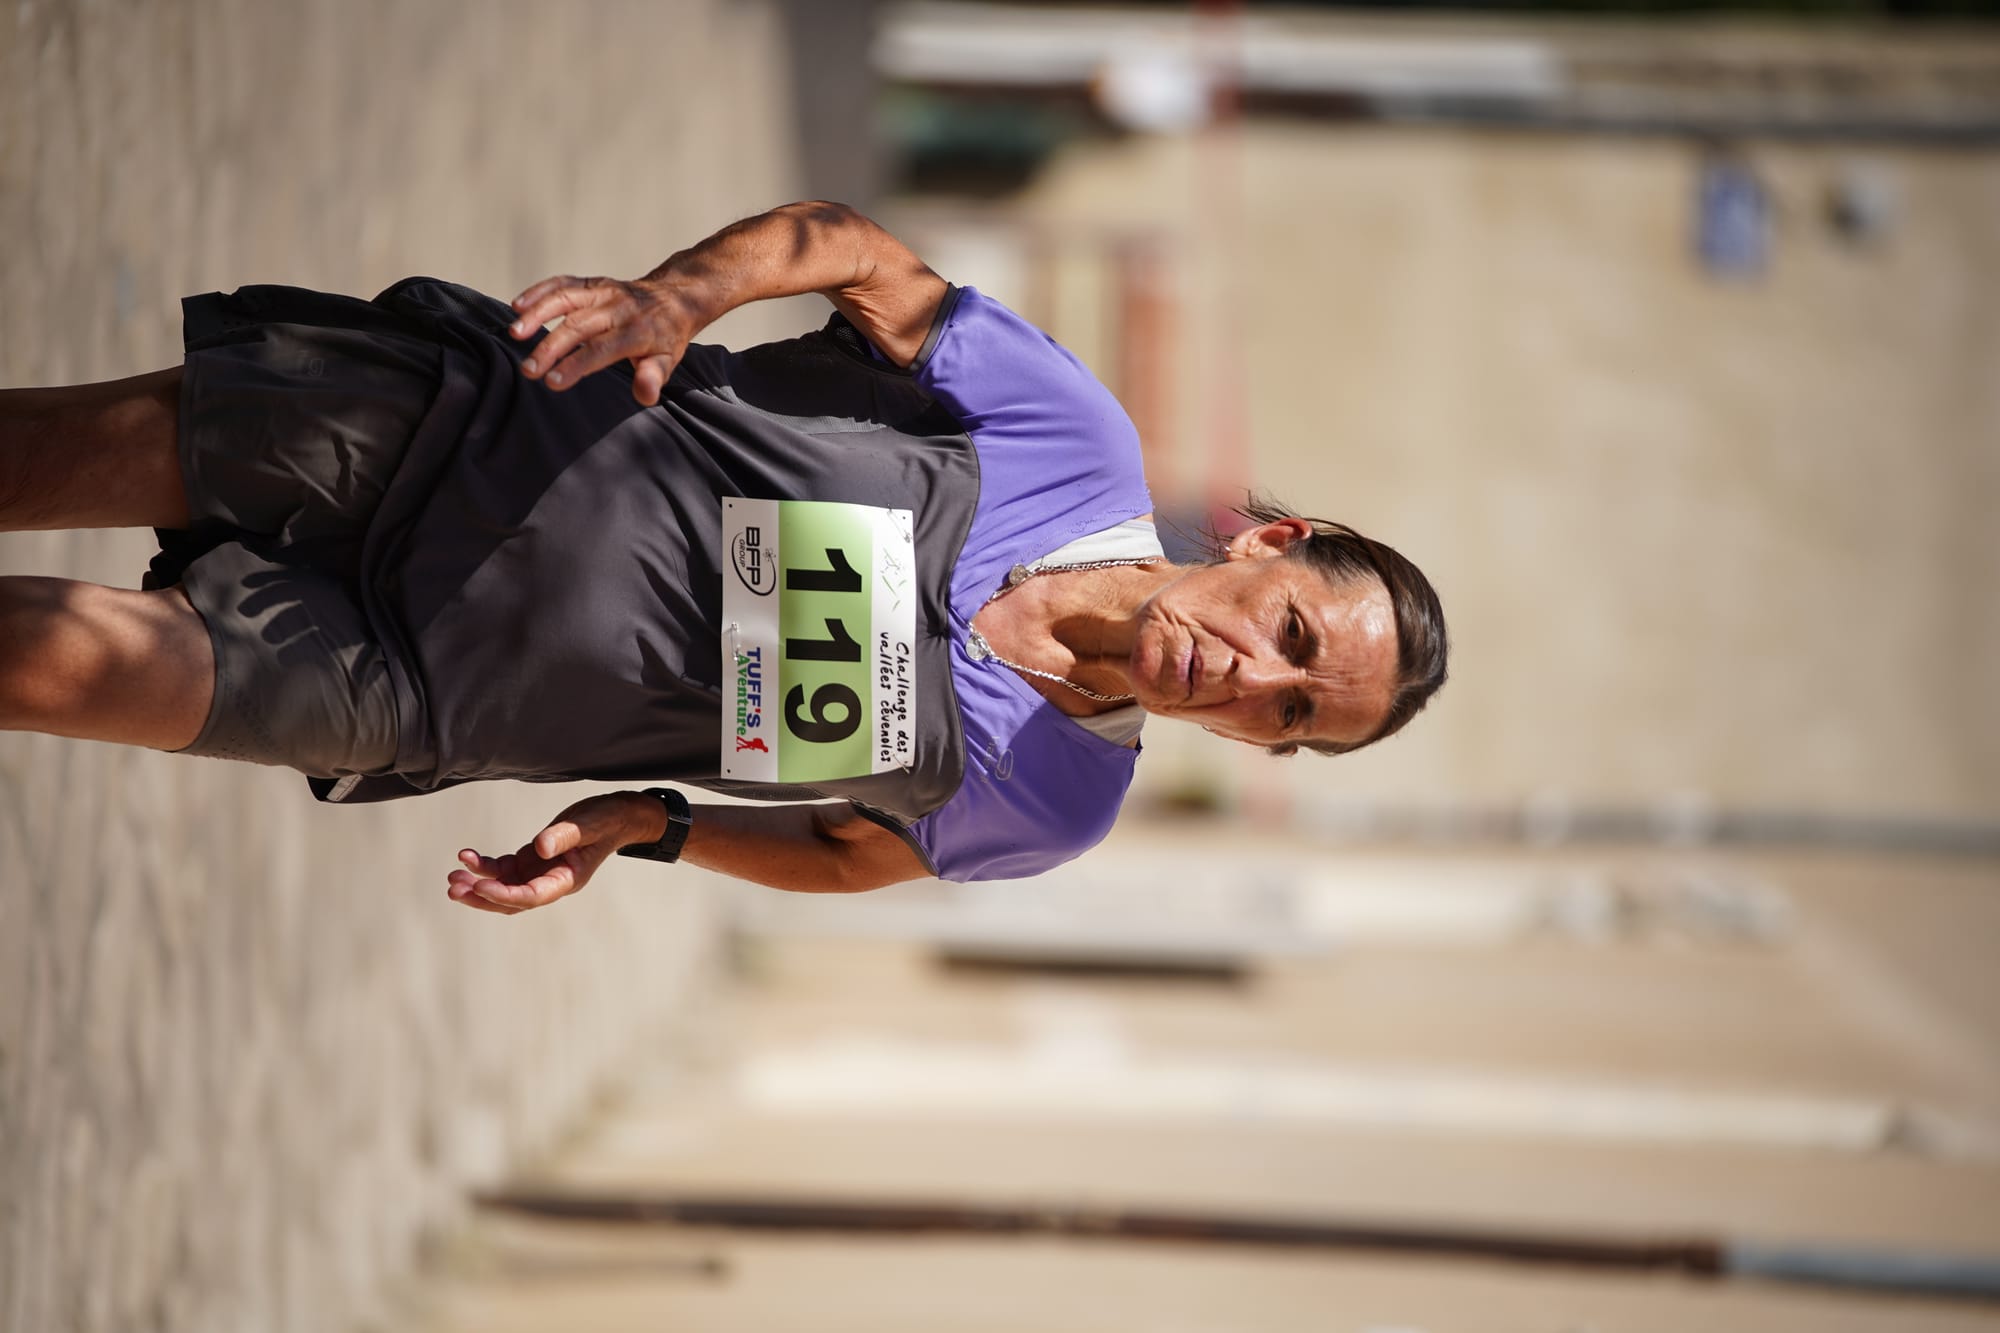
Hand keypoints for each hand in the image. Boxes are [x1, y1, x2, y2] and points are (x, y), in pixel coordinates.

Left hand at [445, 792, 661, 914]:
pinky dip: (484, 866)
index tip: (479, 885)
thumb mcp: (590, 824)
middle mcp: (550, 882)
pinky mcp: (531, 860)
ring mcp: (539, 872)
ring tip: (452, 878)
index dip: (504, 894)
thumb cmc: (607, 819)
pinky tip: (466, 857)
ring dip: (477, 885)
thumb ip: (565, 836)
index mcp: (567, 879)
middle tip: (454, 889)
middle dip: (482, 898)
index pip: (531, 896)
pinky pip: (503, 869)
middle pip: (511, 901)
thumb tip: (539, 847)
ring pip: (503, 888)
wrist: (617, 815)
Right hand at [508, 272, 709, 405]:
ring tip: (515, 334)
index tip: (552, 381)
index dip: (576, 364)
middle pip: (579, 326)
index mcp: (637, 331)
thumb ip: (654, 376)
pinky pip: (562, 283)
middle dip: (551, 347)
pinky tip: (517, 306)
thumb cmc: (666, 337)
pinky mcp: (591, 282)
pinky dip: (539, 291)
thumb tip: (645, 395)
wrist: (674, 298)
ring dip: (538, 314)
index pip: (602, 349)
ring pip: (566, 298)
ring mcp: (602, 291)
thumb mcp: (669, 360)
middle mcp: (617, 308)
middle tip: (529, 369)